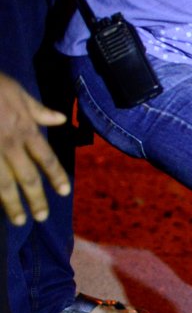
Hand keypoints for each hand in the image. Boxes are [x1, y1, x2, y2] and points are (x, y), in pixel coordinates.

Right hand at [0, 72, 69, 224]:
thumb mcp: (18, 92)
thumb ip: (38, 110)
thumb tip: (60, 119)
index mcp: (25, 130)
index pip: (46, 158)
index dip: (56, 176)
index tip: (64, 192)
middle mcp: (10, 144)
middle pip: (28, 177)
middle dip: (36, 198)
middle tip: (42, 217)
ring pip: (4, 183)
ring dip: (13, 204)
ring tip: (20, 220)